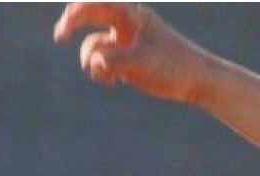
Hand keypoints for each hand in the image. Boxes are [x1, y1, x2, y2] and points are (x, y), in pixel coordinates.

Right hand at [54, 2, 212, 102]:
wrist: (199, 81)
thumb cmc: (175, 66)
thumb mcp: (143, 62)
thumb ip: (115, 62)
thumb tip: (93, 65)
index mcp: (130, 15)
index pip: (94, 5)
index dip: (74, 15)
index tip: (63, 33)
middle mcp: (125, 24)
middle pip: (88, 18)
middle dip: (73, 27)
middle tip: (60, 37)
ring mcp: (125, 41)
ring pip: (95, 47)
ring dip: (94, 62)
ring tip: (108, 79)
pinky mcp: (127, 59)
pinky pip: (104, 62)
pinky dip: (103, 72)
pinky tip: (112, 82)